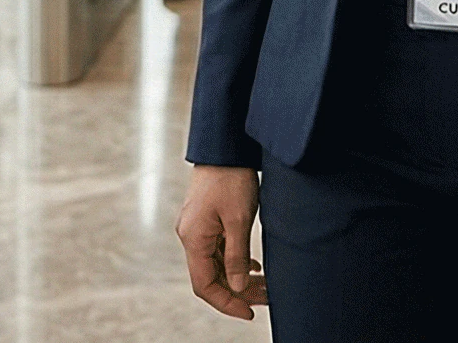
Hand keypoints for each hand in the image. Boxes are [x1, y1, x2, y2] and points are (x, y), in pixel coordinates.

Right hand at [176, 165, 265, 319]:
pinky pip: (218, 250)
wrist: (225, 145)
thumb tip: (237, 288)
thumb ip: (237, 256)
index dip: (226, 303)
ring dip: (239, 278)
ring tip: (265, 285)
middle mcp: (191, 236)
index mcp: (193, 238)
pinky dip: (236, 262)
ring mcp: (198, 228)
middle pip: (211, 276)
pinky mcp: (206, 220)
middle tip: (266, 298)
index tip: (249, 312)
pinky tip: (253, 267)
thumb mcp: (238, 219)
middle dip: (238, 291)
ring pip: (217, 264)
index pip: (204, 285)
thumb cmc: (230, 177)